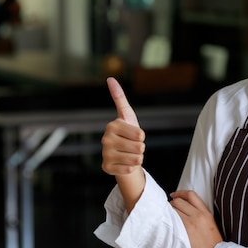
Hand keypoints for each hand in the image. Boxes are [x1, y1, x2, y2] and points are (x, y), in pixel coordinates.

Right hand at [101, 77, 145, 211]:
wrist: (121, 154)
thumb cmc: (127, 133)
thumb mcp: (126, 115)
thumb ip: (119, 97)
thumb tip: (110, 78)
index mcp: (112, 126)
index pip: (140, 135)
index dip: (141, 136)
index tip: (133, 135)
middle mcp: (105, 140)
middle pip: (139, 147)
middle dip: (140, 148)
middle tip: (131, 146)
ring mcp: (105, 154)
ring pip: (136, 159)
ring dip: (136, 158)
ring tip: (129, 154)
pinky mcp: (106, 167)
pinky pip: (129, 169)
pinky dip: (130, 167)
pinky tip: (124, 163)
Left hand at [170, 190, 222, 247]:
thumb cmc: (213, 245)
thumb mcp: (211, 225)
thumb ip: (201, 216)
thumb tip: (188, 210)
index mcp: (206, 212)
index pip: (191, 195)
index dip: (180, 193)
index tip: (174, 195)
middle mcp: (198, 215)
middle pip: (179, 201)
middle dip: (172, 203)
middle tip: (169, 209)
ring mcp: (190, 222)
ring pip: (174, 209)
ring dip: (168, 211)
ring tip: (168, 217)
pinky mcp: (184, 230)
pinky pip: (172, 219)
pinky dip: (168, 219)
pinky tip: (167, 223)